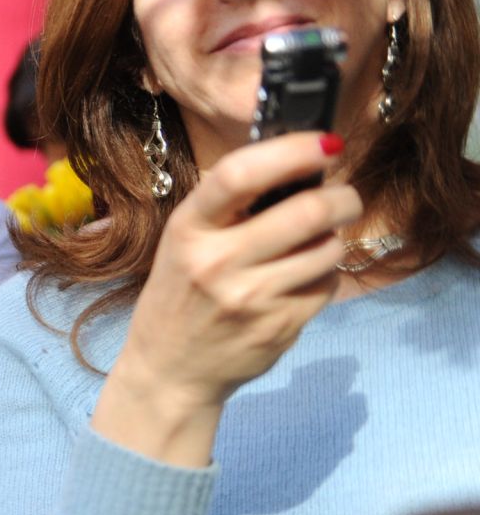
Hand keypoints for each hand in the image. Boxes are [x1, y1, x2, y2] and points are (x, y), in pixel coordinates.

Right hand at [110, 133, 355, 420]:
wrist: (168, 371)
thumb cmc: (180, 295)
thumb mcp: (184, 244)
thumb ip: (230, 208)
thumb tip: (301, 165)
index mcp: (187, 230)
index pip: (239, 174)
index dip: (292, 151)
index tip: (326, 143)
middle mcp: (216, 262)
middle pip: (306, 211)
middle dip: (342, 198)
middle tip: (346, 199)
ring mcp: (249, 298)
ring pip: (326, 249)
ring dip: (332, 242)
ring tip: (313, 247)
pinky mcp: (279, 327)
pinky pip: (325, 286)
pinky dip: (321, 279)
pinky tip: (295, 285)